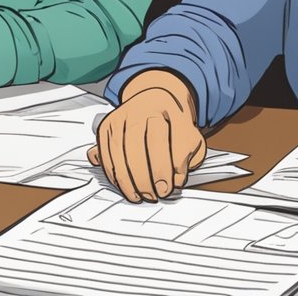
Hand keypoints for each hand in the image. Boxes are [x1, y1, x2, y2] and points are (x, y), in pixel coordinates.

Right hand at [88, 81, 204, 202]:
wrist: (155, 101)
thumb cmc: (174, 123)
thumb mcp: (191, 136)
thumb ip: (187, 157)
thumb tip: (176, 179)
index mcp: (163, 107)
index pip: (159, 141)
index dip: (162, 169)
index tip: (168, 187)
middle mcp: (138, 109)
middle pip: (135, 147)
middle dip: (144, 178)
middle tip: (153, 195)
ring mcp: (120, 117)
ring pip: (118, 153)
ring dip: (127, 181)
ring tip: (139, 196)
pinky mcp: (106, 127)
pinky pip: (105, 154)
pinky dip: (113, 174)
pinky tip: (125, 186)